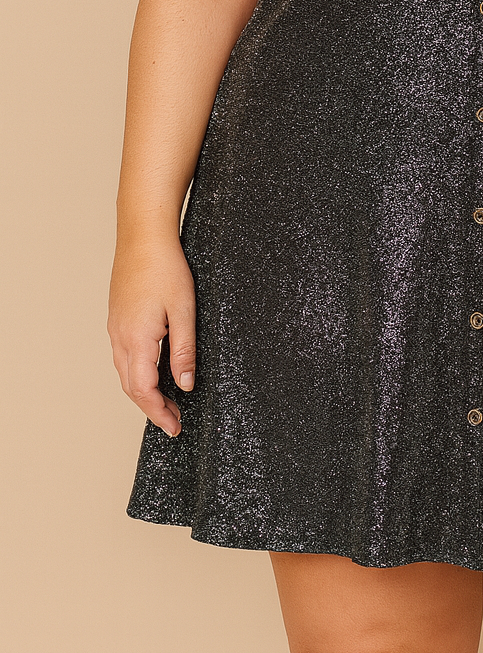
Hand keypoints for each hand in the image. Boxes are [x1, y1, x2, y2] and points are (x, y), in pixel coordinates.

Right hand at [107, 236, 196, 437]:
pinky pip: (123, 356)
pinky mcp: (117, 319)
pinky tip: (153, 371)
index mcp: (137, 339)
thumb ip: (184, 351)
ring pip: (125, 372)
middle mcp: (120, 338)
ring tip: (166, 401)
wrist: (143, 237)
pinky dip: (137, 373)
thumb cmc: (166, 268)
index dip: (159, 413)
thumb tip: (184, 385)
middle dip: (152, 408)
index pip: (144, 391)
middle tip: (174, 421)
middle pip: (131, 387)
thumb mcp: (184, 311)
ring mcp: (115, 328)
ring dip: (143, 392)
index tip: (175, 427)